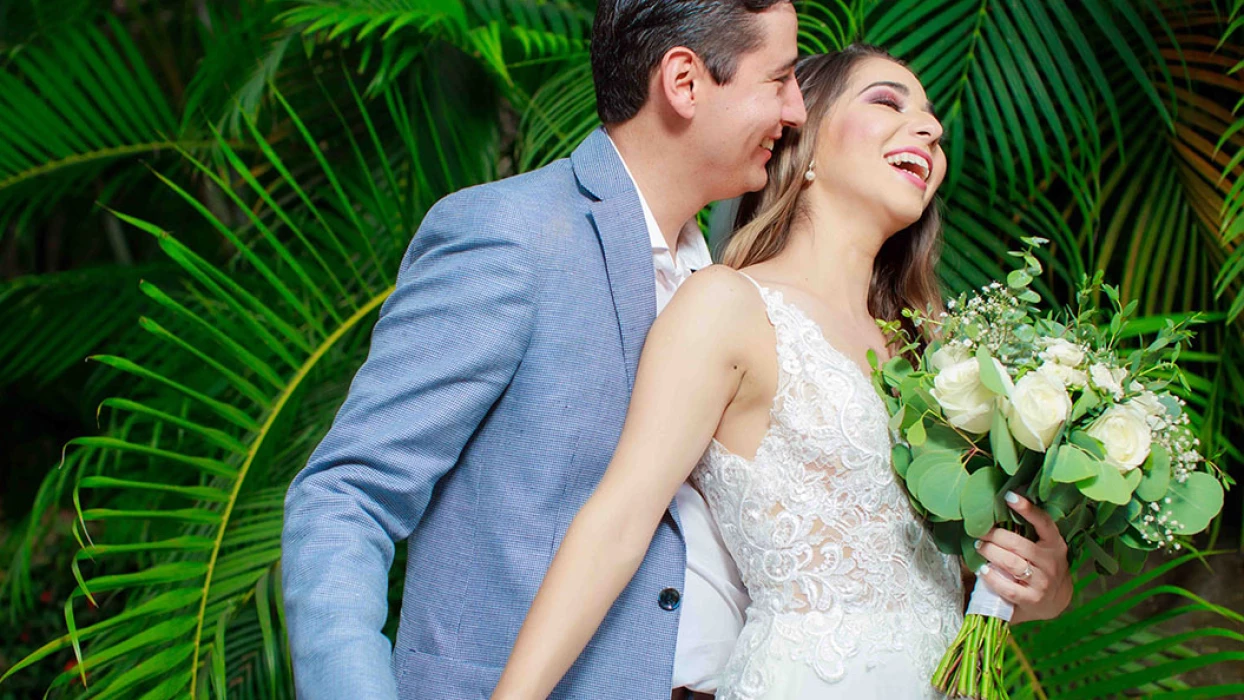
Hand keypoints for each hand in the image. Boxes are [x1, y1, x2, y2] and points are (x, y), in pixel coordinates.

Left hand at [973, 492, 1071, 623]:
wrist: (1054, 603)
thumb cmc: (1041, 569)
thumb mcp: (1042, 549)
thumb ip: (1027, 534)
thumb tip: (995, 512)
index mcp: (1055, 544)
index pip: (1044, 523)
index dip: (1027, 509)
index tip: (1009, 496)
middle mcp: (1051, 562)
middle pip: (1018, 544)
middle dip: (994, 536)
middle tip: (979, 532)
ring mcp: (1042, 582)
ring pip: (1011, 563)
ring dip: (990, 553)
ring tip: (978, 547)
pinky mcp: (1032, 599)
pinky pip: (1008, 587)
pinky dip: (992, 577)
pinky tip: (983, 570)